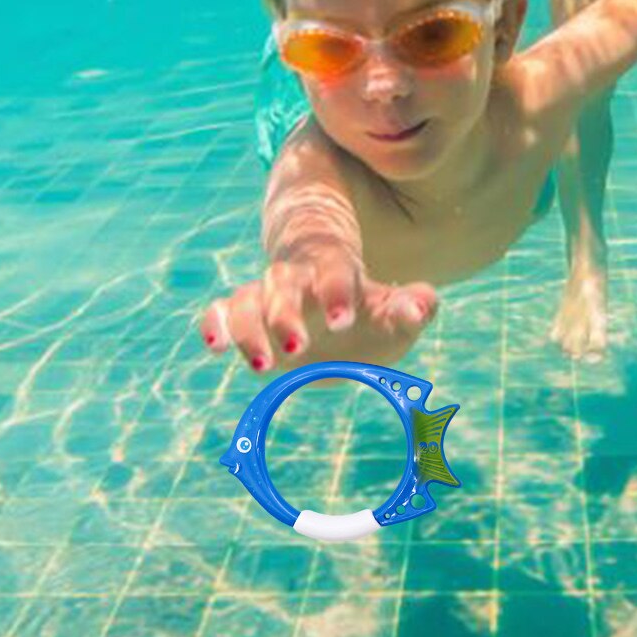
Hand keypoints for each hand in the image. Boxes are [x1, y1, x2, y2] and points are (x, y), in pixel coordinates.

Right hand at [199, 253, 437, 373]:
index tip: (344, 322)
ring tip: (262, 366)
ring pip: (246, 299)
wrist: (335, 307)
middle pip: (282, 283)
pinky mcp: (245, 317)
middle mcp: (296, 280)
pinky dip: (215, 324)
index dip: (336, 292)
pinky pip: (221, 311)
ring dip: (249, 330)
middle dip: (286, 314)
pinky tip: (215, 347)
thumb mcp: (396, 310)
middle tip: (299, 348)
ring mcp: (266, 298)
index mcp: (336, 271)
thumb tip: (421, 306)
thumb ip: (414, 306)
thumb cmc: (369, 312)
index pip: (334, 271)